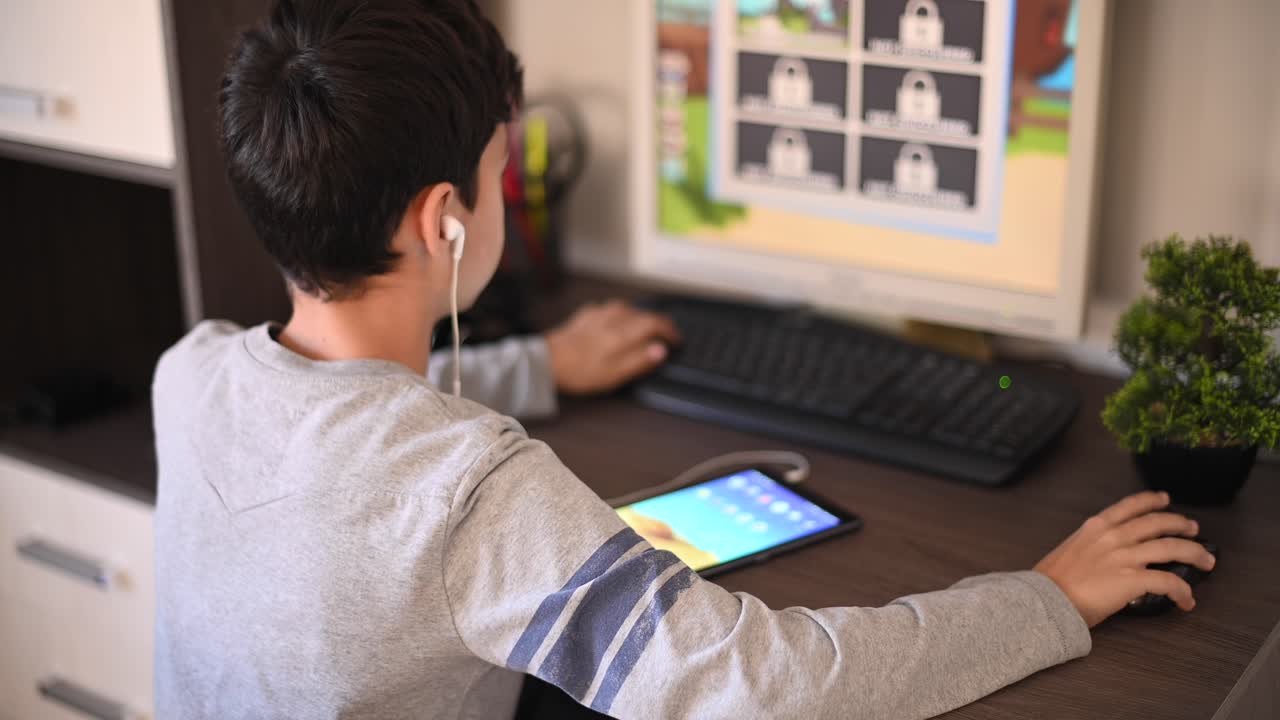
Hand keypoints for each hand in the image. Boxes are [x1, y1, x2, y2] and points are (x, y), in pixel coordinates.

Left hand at [544, 300, 680, 395]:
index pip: (656, 323)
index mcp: (623, 332)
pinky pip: (611, 310)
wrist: (548, 361)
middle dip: (658, 324)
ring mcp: (599, 313)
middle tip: (666, 335)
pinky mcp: (587, 314)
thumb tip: (661, 350)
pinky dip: (621, 316)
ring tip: (645, 328)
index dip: (670, 331)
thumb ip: (640, 360)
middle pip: (644, 314)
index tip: (677, 339)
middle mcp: (613, 318)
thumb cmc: (580, 371)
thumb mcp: (614, 374)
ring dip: (641, 317)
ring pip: (629, 309)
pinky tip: (617, 323)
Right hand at [1034, 491, 1215, 627]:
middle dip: (1180, 524)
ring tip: (1205, 560)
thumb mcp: (1070, 549)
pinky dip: (1183, 591)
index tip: (1165, 499)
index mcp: (1096, 527)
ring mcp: (1125, 558)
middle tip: (1192, 529)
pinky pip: (1168, 582)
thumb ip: (1092, 545)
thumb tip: (1105, 555)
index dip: (1152, 500)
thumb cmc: (1052, 580)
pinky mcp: (1133, 580)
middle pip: (1158, 523)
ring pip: (1172, 548)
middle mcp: (1114, 537)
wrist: (1045, 599)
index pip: (1131, 506)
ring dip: (1194, 553)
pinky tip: (1187, 600)